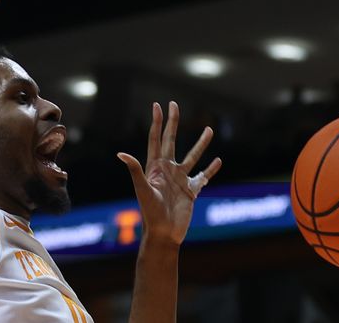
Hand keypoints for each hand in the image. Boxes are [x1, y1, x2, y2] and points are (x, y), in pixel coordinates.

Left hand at [118, 101, 221, 245]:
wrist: (163, 234)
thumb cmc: (150, 213)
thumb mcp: (142, 190)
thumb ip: (135, 171)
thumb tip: (121, 154)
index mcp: (155, 167)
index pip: (156, 139)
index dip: (157, 122)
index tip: (157, 105)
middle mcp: (168, 169)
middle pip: (172, 140)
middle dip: (173, 123)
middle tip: (174, 105)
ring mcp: (180, 179)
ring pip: (193, 156)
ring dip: (201, 143)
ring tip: (209, 129)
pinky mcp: (191, 191)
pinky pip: (203, 177)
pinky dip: (211, 169)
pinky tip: (218, 161)